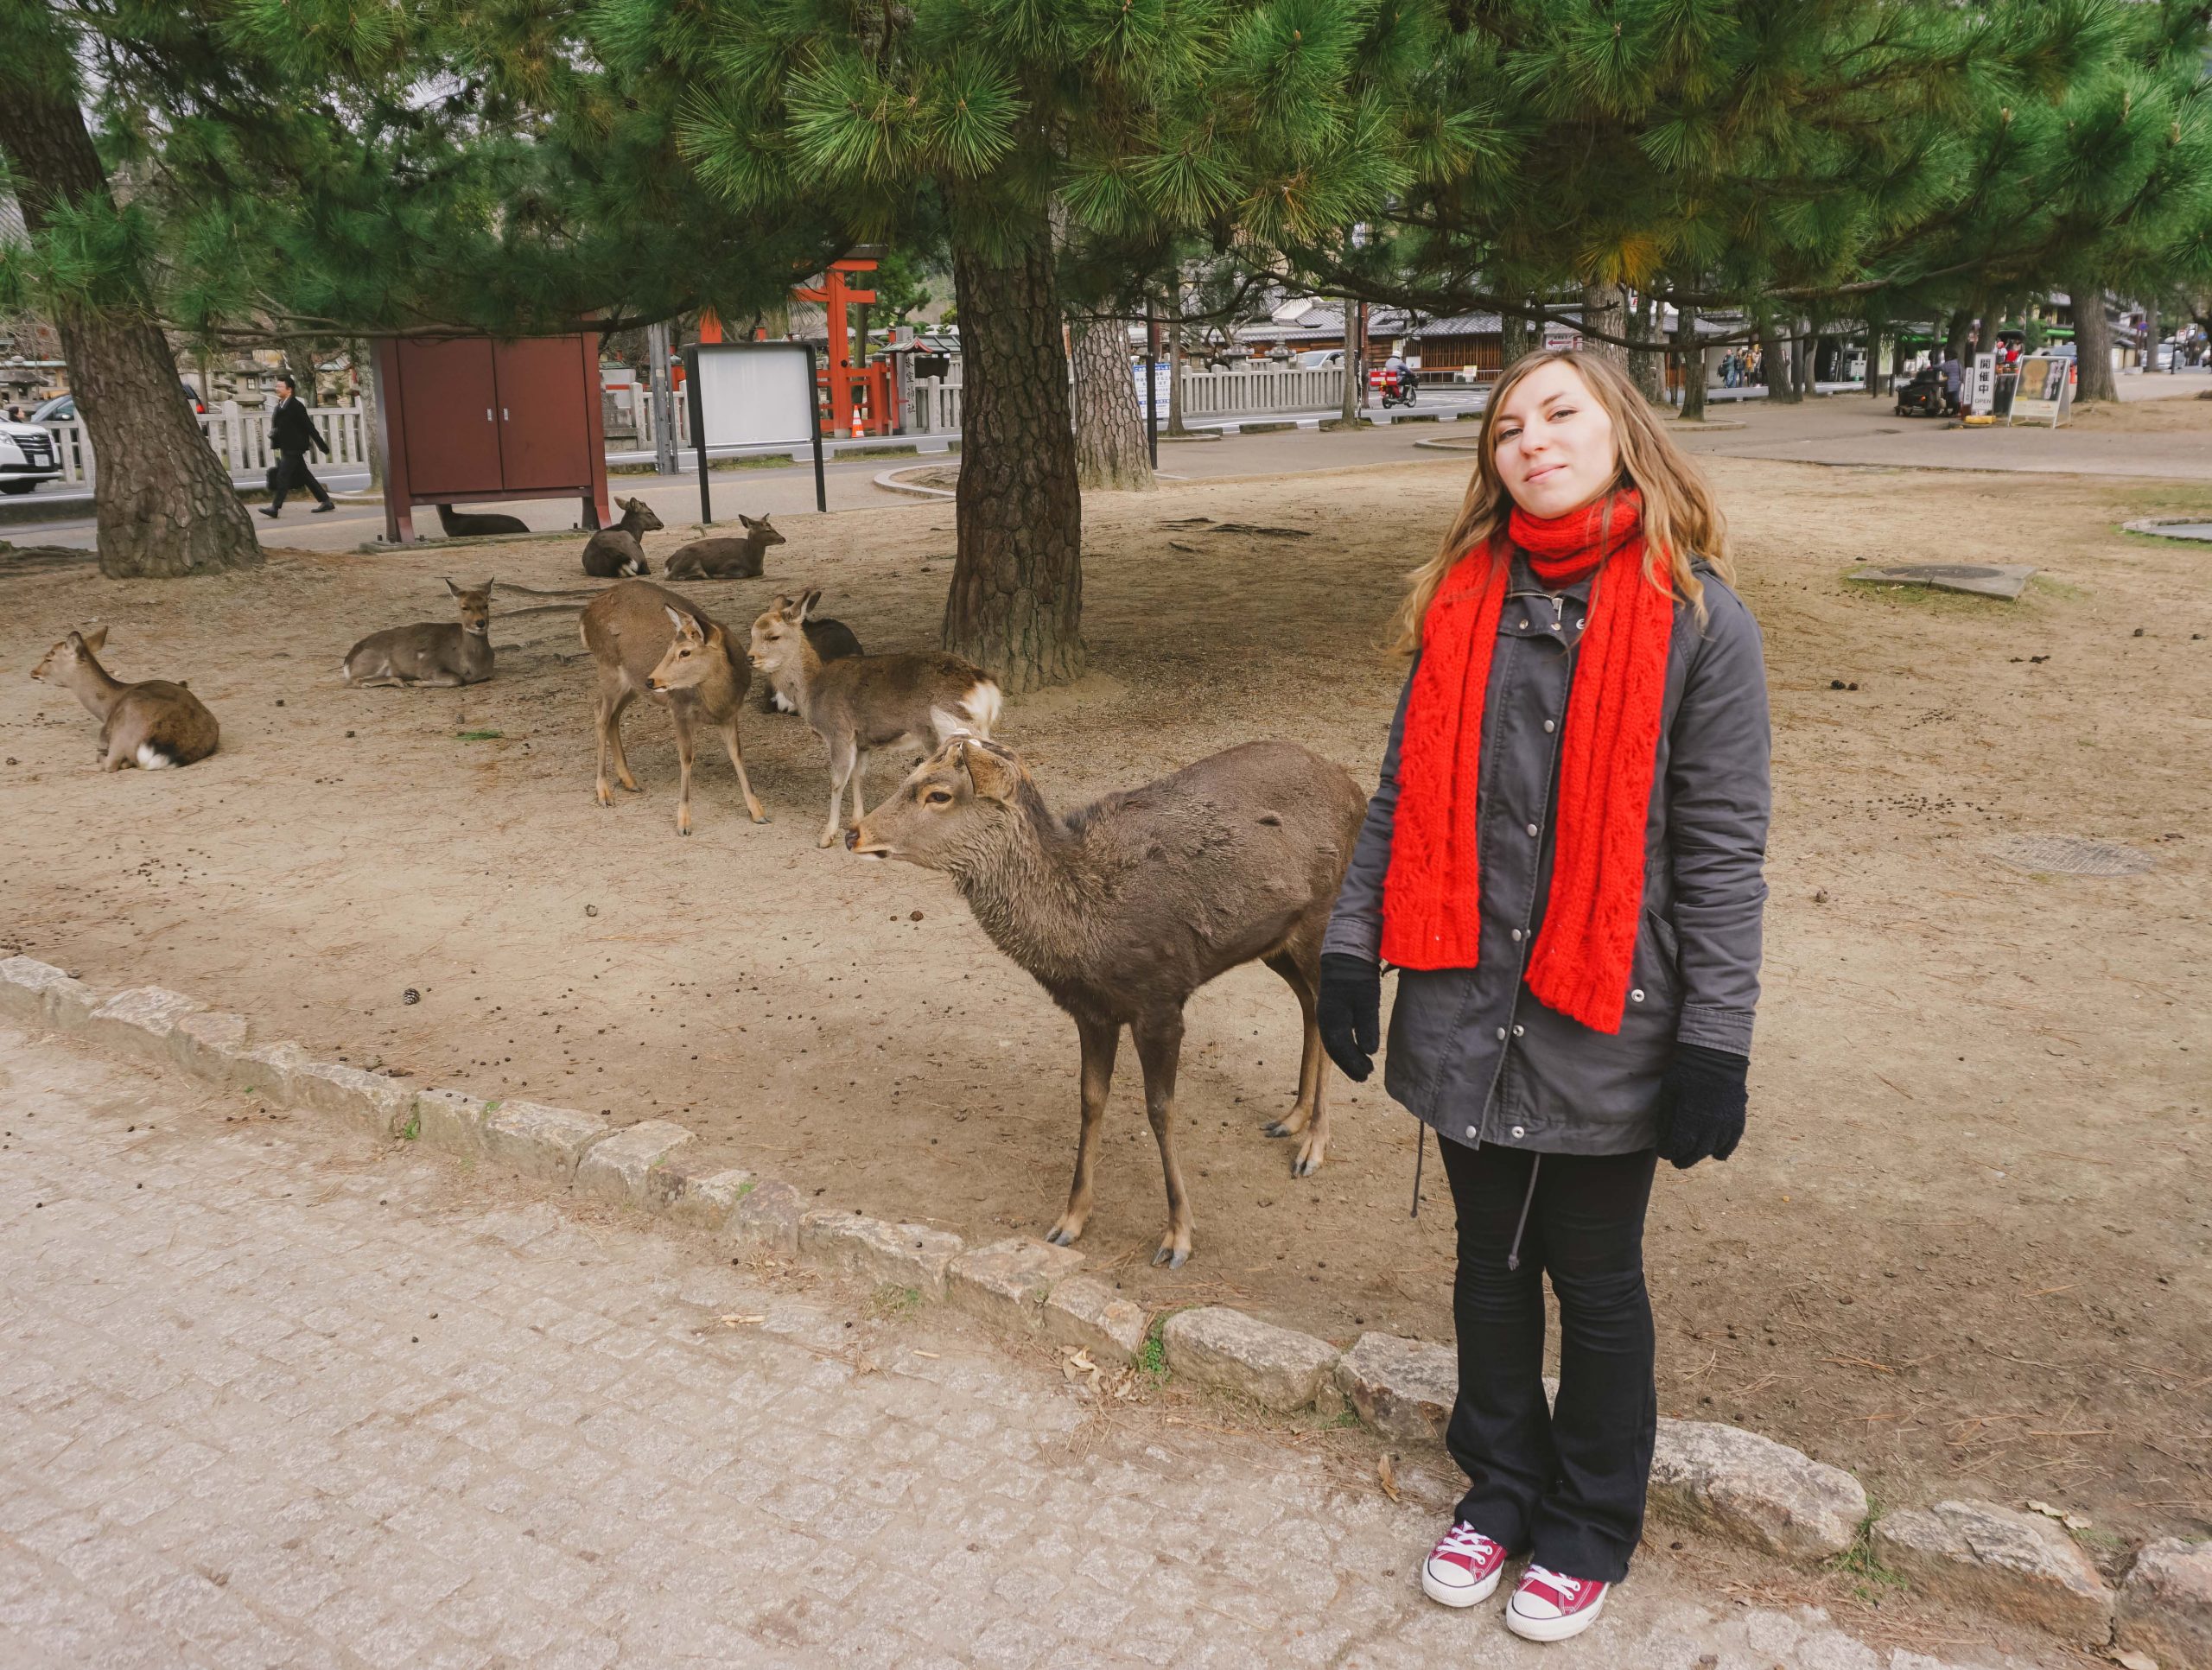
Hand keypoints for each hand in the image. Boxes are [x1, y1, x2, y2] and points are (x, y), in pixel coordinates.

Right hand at [1317, 953, 1380, 1082]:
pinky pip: (1336, 1035)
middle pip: (1335, 1050)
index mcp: (1332, 1019)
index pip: (1341, 1049)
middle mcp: (1326, 1020)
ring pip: (1334, 1043)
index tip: (1368, 1074)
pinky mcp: (1332, 1010)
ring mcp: (1327, 1014)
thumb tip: (1369, 1052)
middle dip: (1349, 1065)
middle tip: (1365, 1076)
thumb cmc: (1358, 977)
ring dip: (1347, 1057)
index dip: (1354, 1064)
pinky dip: (1345, 1046)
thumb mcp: (1367, 1002)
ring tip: (1362, 1067)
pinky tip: (1356, 1049)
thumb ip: (1368, 1027)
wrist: (1346, 954)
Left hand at [1655, 1043, 1747, 1168]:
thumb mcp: (1668, 1091)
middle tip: (1676, 1160)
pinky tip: (1715, 1153)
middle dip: (1682, 1159)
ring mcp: (1725, 1125)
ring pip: (1712, 1150)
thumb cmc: (1687, 1072)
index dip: (1667, 1151)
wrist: (1716, 1058)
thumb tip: (1662, 1135)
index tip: (1663, 1151)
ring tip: (1692, 1154)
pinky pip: (1731, 1143)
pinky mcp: (1737, 1120)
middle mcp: (1708, 1127)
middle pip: (1694, 1153)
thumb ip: (1665, 1115)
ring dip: (1700, 1155)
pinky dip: (1722, 1150)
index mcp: (1688, 1121)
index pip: (1676, 1147)